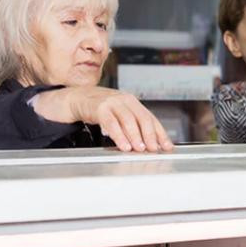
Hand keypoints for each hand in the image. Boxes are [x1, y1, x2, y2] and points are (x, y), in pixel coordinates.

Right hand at [33, 86, 172, 152]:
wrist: (79, 98)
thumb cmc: (103, 109)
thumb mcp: (121, 114)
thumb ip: (134, 126)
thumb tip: (151, 144)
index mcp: (134, 103)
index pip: (151, 119)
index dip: (160, 134)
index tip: (166, 146)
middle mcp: (125, 100)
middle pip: (142, 119)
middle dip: (149, 136)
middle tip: (152, 149)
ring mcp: (112, 102)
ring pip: (128, 121)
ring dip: (135, 137)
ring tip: (139, 149)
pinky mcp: (99, 108)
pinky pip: (111, 123)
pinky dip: (119, 136)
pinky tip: (124, 145)